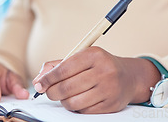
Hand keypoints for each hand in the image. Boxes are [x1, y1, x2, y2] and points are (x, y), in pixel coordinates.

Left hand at [32, 47, 159, 113]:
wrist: (128, 77)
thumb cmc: (99, 66)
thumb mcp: (81, 58)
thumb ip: (57, 65)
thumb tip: (39, 79)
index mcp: (93, 55)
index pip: (63, 69)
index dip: (48, 79)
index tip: (39, 84)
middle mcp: (103, 71)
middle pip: (66, 87)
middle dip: (52, 92)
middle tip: (49, 92)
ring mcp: (108, 89)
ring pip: (73, 102)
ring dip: (64, 101)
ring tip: (65, 96)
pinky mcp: (111, 104)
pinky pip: (84, 111)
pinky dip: (77, 108)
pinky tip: (79, 100)